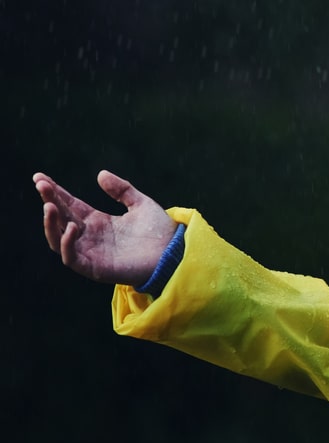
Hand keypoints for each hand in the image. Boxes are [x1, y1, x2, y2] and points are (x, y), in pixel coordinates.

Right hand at [34, 170, 175, 286]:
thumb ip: (122, 190)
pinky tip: (72, 227)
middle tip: (41, 185)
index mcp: (98, 222)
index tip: (39, 177)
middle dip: (49, 202)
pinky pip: (71, 258)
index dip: (54, 192)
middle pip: (61, 219)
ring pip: (58, 239)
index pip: (69, 205)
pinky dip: (67, 244)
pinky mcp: (94, 268)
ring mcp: (90, 253)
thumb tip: (100, 174)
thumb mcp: (140, 204)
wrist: (175, 253)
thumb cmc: (159, 232)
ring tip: (50, 206)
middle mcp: (90, 237)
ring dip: (51, 223)